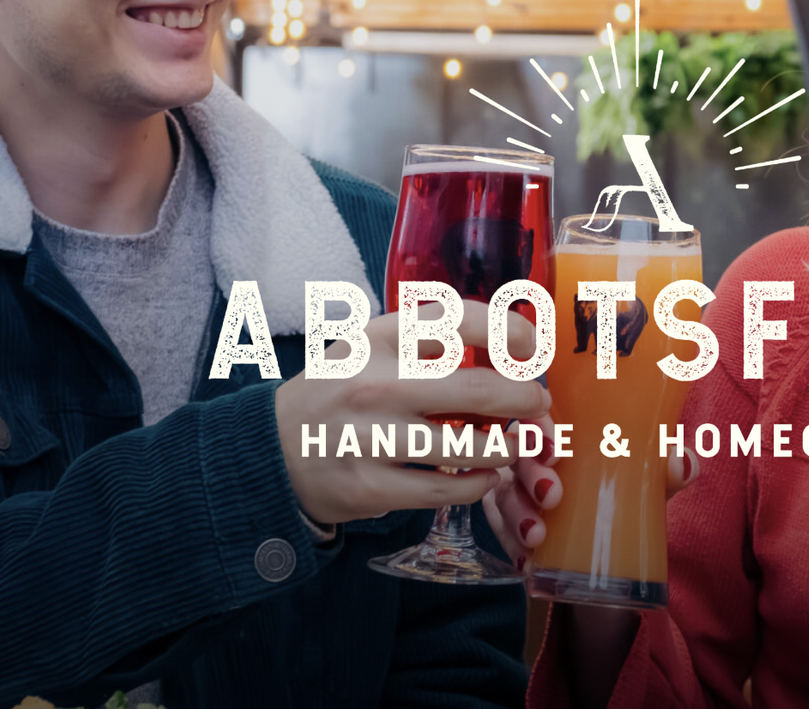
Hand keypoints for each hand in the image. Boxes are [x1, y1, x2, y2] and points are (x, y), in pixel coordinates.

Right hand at [274, 300, 550, 524]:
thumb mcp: (368, 347)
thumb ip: (426, 339)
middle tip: (536, 404)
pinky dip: (479, 484)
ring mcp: (372, 439)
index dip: (511, 330)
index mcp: (378, 339)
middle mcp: (375, 384)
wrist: (272, 451)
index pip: (460, 320)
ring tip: (510, 445)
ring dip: (506, 448)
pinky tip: (483, 477)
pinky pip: (448, 489)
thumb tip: (509, 340)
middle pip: (478, 390)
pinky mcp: (371, 487)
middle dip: (524, 399)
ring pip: (470, 447)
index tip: (531, 347)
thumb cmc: (338, 393)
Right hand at [481, 417, 698, 563]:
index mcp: (561, 433)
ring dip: (517, 514)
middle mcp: (531, 458)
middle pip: (516, 456)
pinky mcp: (511, 529)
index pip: (537, 416)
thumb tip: (681, 463)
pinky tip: (526, 561)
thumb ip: (668, 469)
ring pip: (502, 496)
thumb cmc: (626, 490)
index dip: (538, 427)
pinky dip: (512, 548)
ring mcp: (517, 494)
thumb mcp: (649, 479)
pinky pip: (501, 535)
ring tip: (537, 537)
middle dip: (530, 473)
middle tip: (552, 496)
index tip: (557, 448)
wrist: (618, 542)